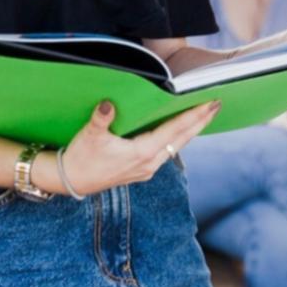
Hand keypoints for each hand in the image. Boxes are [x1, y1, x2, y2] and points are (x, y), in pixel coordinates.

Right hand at [58, 99, 220, 195]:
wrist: (69, 182)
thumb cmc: (80, 158)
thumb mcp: (90, 136)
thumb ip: (102, 118)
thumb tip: (109, 104)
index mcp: (142, 153)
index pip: (174, 131)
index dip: (194, 117)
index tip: (210, 104)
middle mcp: (150, 163)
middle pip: (182, 139)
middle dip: (200, 121)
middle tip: (217, 104)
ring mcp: (147, 169)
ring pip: (176, 146)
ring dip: (190, 130)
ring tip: (203, 115)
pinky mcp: (141, 170)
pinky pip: (166, 151)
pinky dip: (177, 138)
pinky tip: (180, 131)